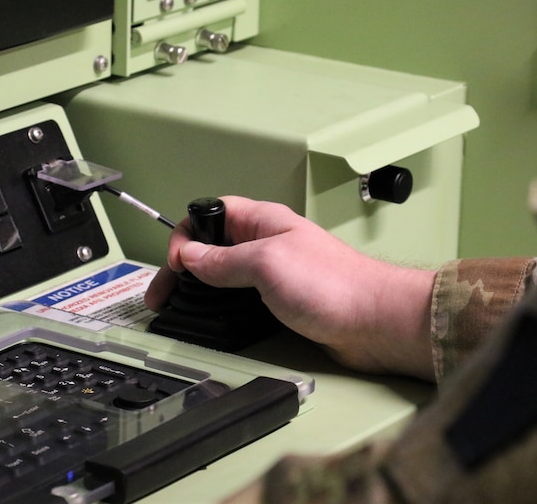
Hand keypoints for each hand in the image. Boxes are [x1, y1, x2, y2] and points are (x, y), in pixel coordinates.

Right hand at [145, 196, 436, 380]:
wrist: (374, 322)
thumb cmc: (334, 285)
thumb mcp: (266, 264)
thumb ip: (224, 260)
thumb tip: (191, 256)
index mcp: (262, 221)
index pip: (210, 214)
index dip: (187, 235)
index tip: (177, 264)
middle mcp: (265, 244)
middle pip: (211, 246)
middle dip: (182, 267)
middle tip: (162, 293)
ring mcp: (273, 273)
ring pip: (223, 273)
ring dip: (198, 286)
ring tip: (177, 305)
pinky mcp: (280, 300)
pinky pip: (240, 297)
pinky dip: (219, 304)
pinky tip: (211, 315)